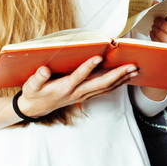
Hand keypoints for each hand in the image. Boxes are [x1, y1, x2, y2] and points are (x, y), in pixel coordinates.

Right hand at [17, 56, 137, 117]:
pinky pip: (105, 90)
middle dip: (117, 75)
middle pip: (100, 84)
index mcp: (65, 88)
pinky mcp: (86, 95)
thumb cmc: (34, 94)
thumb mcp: (31, 86)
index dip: (88, 67)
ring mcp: (83, 95)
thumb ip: (37, 78)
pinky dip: (117, 83)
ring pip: (106, 87)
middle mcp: (77, 92)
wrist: (36, 108)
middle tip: (131, 66)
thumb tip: (44, 70)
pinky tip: (126, 77)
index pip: (79, 77)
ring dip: (121, 79)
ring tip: (135, 70)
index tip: (98, 57)